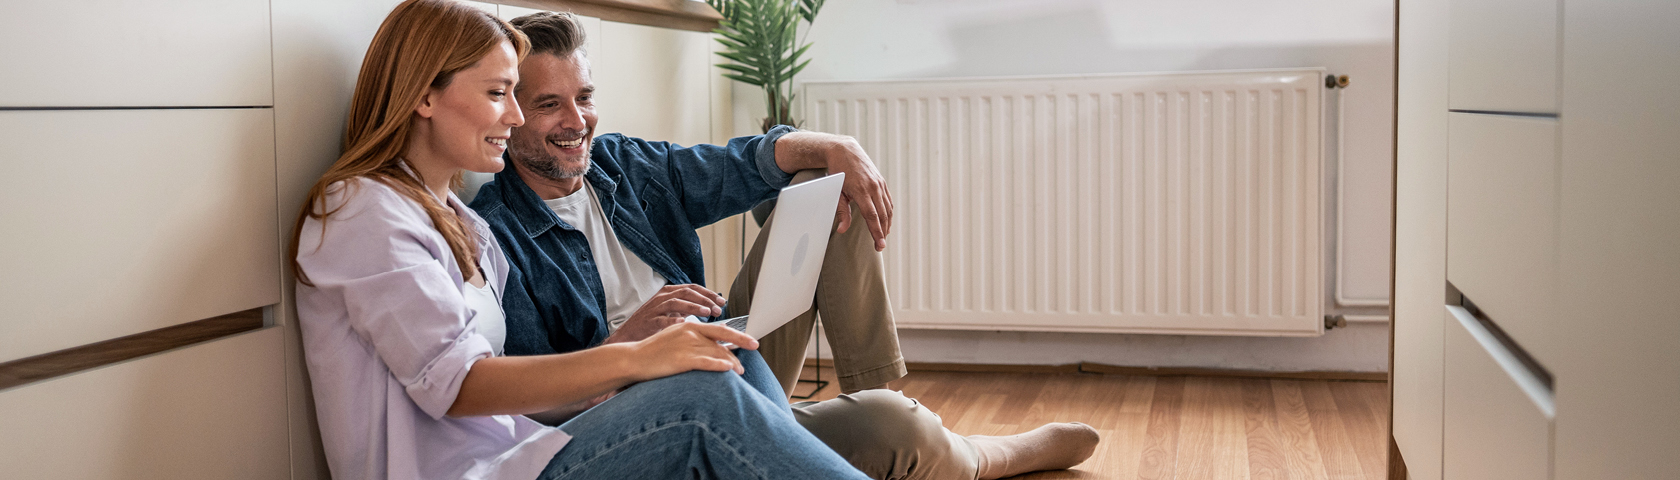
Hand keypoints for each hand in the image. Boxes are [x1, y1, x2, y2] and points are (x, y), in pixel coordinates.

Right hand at [604, 284, 725, 343]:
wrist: (628, 336)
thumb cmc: (653, 325)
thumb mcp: (671, 312)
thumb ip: (687, 308)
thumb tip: (711, 310)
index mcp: (669, 293)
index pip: (693, 288)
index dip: (709, 294)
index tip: (723, 302)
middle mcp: (662, 298)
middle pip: (687, 293)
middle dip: (705, 300)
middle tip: (718, 310)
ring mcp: (655, 309)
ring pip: (676, 303)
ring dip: (693, 307)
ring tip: (707, 312)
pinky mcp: (649, 322)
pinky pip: (662, 320)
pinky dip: (673, 321)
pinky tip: (684, 323)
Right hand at [628, 321, 758, 381]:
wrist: (633, 359)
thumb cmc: (654, 353)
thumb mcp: (675, 339)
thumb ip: (694, 340)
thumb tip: (713, 346)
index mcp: (690, 327)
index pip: (720, 330)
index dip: (738, 335)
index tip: (751, 341)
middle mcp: (690, 332)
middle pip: (722, 339)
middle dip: (741, 343)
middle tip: (754, 350)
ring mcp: (686, 345)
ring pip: (716, 352)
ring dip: (732, 362)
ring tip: (740, 371)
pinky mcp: (682, 359)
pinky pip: (706, 362)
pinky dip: (720, 365)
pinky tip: (729, 370)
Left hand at [827, 137, 893, 250]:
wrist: (845, 150)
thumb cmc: (837, 172)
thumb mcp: (837, 192)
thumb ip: (842, 212)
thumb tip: (842, 230)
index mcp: (861, 190)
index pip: (872, 216)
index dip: (877, 232)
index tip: (880, 245)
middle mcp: (873, 187)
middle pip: (883, 215)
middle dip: (883, 232)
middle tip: (880, 247)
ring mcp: (879, 183)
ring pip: (888, 209)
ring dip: (887, 224)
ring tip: (883, 237)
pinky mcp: (882, 181)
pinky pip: (888, 200)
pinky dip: (889, 213)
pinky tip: (886, 221)